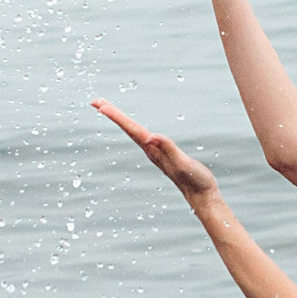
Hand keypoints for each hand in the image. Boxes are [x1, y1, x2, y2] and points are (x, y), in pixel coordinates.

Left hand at [92, 99, 219, 202]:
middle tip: (94, 101)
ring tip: (107, 109)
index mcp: (154, 151)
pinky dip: (133, 128)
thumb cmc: (195, 181)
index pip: (132, 129)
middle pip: (127, 129)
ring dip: (120, 120)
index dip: (117, 117)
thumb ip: (168, 149)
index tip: (101, 106)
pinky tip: (133, 128)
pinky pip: (143, 137)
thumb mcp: (183, 163)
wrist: (202, 196)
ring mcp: (155, 153)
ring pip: (133, 132)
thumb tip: (150, 137)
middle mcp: (151, 151)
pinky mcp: (162, 154)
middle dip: (112, 115)